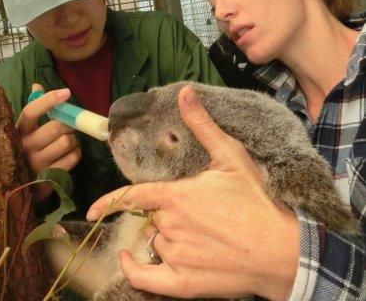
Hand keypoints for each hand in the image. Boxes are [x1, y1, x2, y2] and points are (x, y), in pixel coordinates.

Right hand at [17, 84, 81, 201]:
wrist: (20, 187)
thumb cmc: (26, 150)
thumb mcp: (25, 131)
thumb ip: (33, 108)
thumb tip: (36, 85)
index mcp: (18, 131)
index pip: (30, 111)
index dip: (48, 100)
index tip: (66, 92)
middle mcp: (24, 147)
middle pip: (56, 127)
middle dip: (68, 124)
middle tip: (69, 126)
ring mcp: (36, 164)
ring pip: (67, 142)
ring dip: (73, 139)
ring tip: (68, 141)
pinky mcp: (49, 177)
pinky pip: (72, 158)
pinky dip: (76, 153)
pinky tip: (70, 153)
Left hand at [87, 85, 298, 300]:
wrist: (282, 250)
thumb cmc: (256, 200)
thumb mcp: (231, 156)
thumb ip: (202, 124)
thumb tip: (185, 92)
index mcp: (176, 197)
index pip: (134, 197)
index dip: (110, 201)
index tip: (92, 209)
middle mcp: (170, 227)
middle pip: (154, 217)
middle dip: (168, 213)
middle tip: (201, 211)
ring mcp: (176, 257)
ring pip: (157, 242)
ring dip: (168, 237)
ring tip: (204, 234)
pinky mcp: (184, 284)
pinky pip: (148, 279)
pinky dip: (135, 271)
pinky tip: (131, 261)